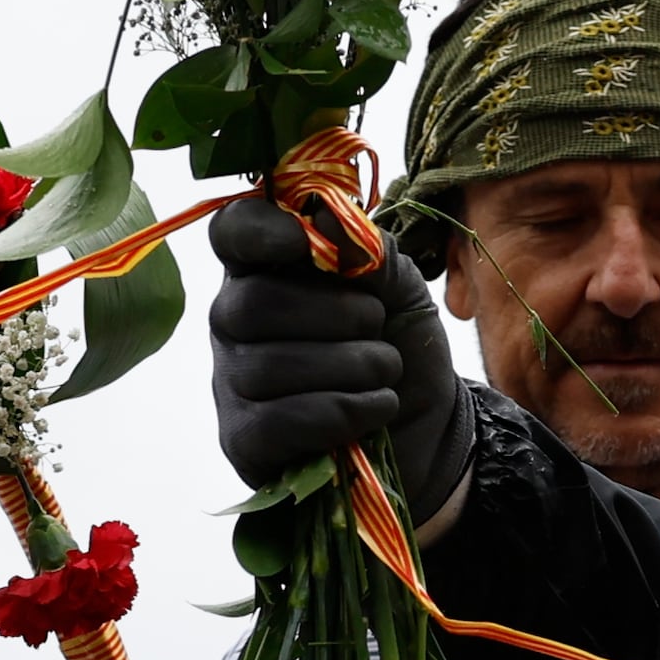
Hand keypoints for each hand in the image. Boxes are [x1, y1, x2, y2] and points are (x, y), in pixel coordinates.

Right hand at [208, 194, 470, 511]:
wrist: (427, 428)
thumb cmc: (400, 345)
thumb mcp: (401, 289)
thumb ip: (369, 251)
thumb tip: (328, 219)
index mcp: (264, 269)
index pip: (233, 231)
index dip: (262, 230)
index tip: (307, 242)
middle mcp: (233, 321)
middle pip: (251, 304)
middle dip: (334, 314)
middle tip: (378, 326)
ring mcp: (232, 382)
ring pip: (270, 366)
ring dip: (351, 366)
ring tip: (387, 371)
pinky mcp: (245, 440)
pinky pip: (280, 422)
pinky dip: (343, 412)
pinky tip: (375, 409)